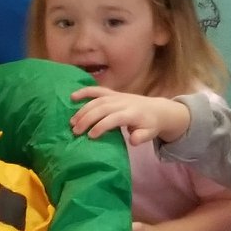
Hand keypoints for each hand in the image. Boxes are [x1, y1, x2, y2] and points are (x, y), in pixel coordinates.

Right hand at [70, 88, 188, 145]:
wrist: (158, 109)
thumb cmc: (150, 124)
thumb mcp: (150, 133)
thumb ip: (142, 137)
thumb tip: (132, 140)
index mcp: (133, 113)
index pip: (115, 118)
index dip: (102, 126)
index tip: (91, 136)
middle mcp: (124, 102)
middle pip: (103, 108)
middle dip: (87, 119)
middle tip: (75, 131)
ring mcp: (118, 96)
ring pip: (98, 100)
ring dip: (83, 109)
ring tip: (72, 122)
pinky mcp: (113, 93)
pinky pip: (98, 90)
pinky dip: (85, 92)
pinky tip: (72, 96)